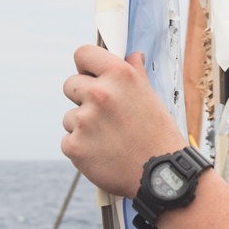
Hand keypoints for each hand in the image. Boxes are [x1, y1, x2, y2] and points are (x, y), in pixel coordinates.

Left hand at [62, 46, 184, 197]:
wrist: (161, 175)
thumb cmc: (159, 135)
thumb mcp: (151, 97)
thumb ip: (135, 74)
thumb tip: (132, 55)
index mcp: (119, 76)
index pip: (83, 54)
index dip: (86, 66)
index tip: (91, 76)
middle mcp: (99, 94)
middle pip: (70, 85)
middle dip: (82, 98)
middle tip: (104, 116)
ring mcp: (84, 120)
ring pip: (69, 116)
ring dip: (83, 127)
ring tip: (109, 140)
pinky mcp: (74, 145)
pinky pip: (68, 141)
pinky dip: (81, 148)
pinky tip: (103, 154)